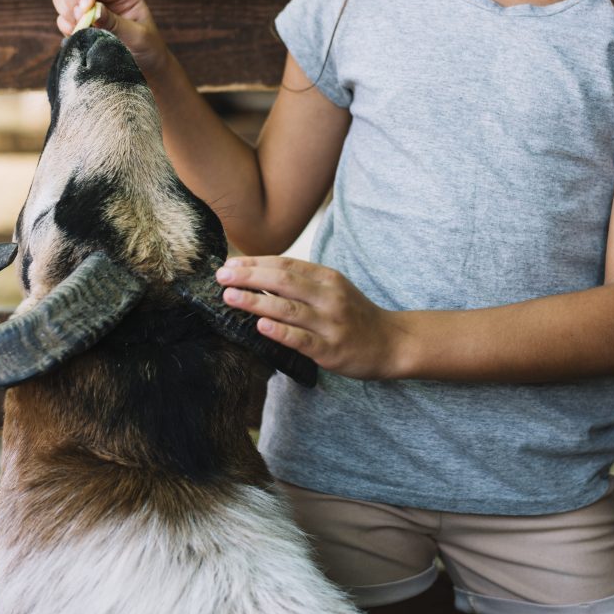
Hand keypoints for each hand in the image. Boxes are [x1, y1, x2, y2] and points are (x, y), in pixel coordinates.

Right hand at [52, 0, 167, 77]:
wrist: (147, 66)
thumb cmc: (148, 48)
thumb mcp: (138, 36)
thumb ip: (115, 22)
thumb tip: (93, 10)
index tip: (82, 11)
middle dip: (71, 0)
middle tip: (78, 21)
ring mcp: (92, 7)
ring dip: (66, 13)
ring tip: (79, 30)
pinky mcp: (83, 21)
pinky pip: (62, 17)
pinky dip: (65, 25)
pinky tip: (77, 37)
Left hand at [216, 256, 402, 379]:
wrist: (391, 342)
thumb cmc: (354, 315)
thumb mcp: (333, 289)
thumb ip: (302, 283)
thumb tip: (258, 276)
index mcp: (327, 278)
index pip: (285, 264)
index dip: (255, 263)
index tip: (229, 264)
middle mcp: (329, 296)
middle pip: (283, 281)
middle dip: (249, 276)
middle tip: (221, 276)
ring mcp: (330, 323)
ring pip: (288, 308)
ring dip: (256, 302)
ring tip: (230, 297)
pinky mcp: (331, 349)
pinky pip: (301, 340)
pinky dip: (280, 332)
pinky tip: (260, 327)